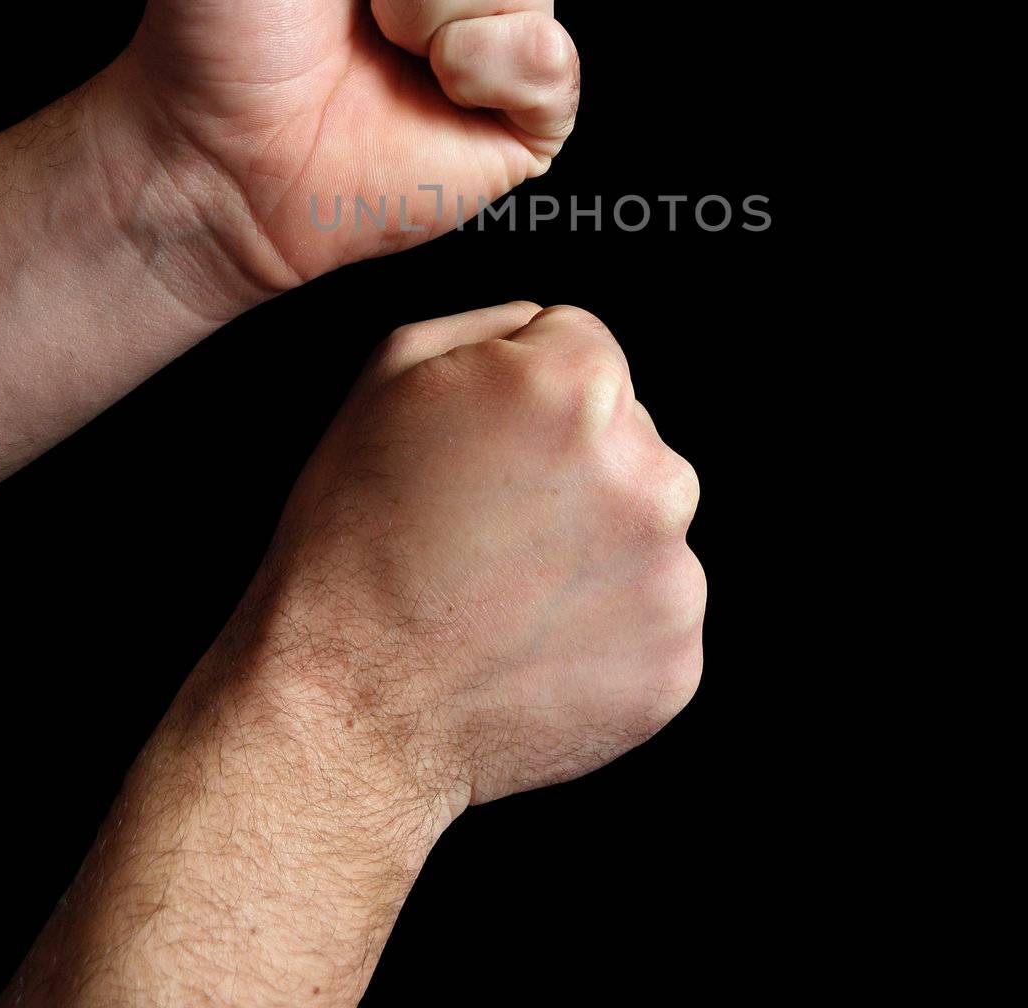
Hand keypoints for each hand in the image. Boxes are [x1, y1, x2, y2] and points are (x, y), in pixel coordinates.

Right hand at [248, 301, 705, 813]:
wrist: (350, 702)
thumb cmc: (355, 538)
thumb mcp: (386, 376)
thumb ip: (492, 325)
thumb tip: (546, 328)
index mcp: (578, 389)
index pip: (583, 343)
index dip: (520, 385)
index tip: (482, 438)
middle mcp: (648, 472)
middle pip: (628, 433)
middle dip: (570, 462)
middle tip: (486, 517)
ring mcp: (672, 574)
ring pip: (646, 522)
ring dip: (596, 541)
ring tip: (506, 582)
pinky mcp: (677, 658)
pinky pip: (652, 610)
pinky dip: (607, 621)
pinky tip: (532, 635)